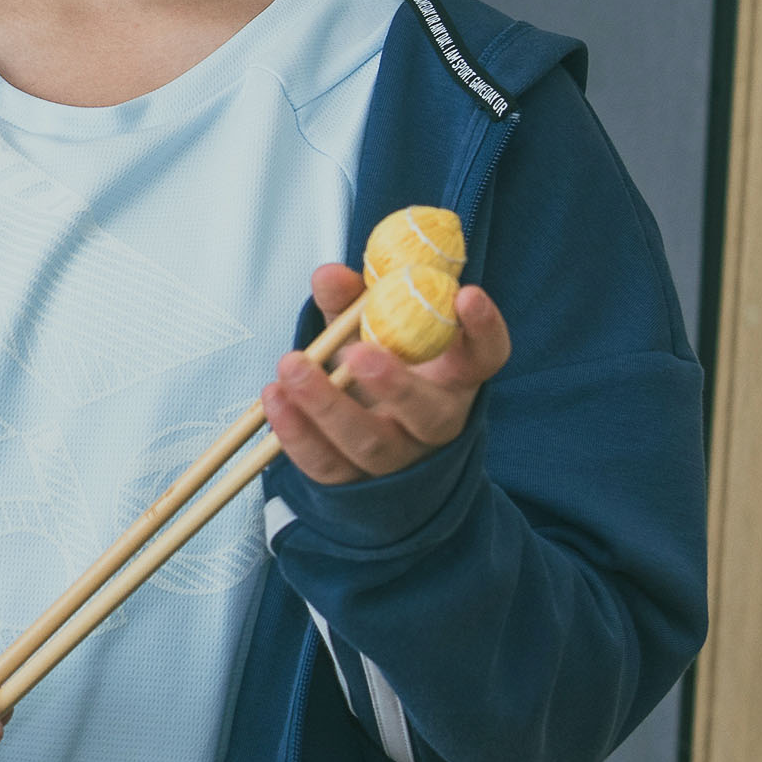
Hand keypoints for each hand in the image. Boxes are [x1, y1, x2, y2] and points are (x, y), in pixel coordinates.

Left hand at [261, 262, 510, 484]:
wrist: (362, 427)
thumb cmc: (374, 359)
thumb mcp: (368, 326)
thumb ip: (352, 300)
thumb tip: (328, 276)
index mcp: (456, 377)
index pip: (486, 356)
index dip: (484, 328)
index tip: (467, 294)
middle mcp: (435, 422)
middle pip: (427, 414)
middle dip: (394, 384)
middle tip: (358, 353)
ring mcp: (397, 459)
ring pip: (369, 443)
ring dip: (326, 405)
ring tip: (291, 366)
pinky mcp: (353, 484)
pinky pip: (326, 465)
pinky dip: (295, 434)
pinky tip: (274, 397)